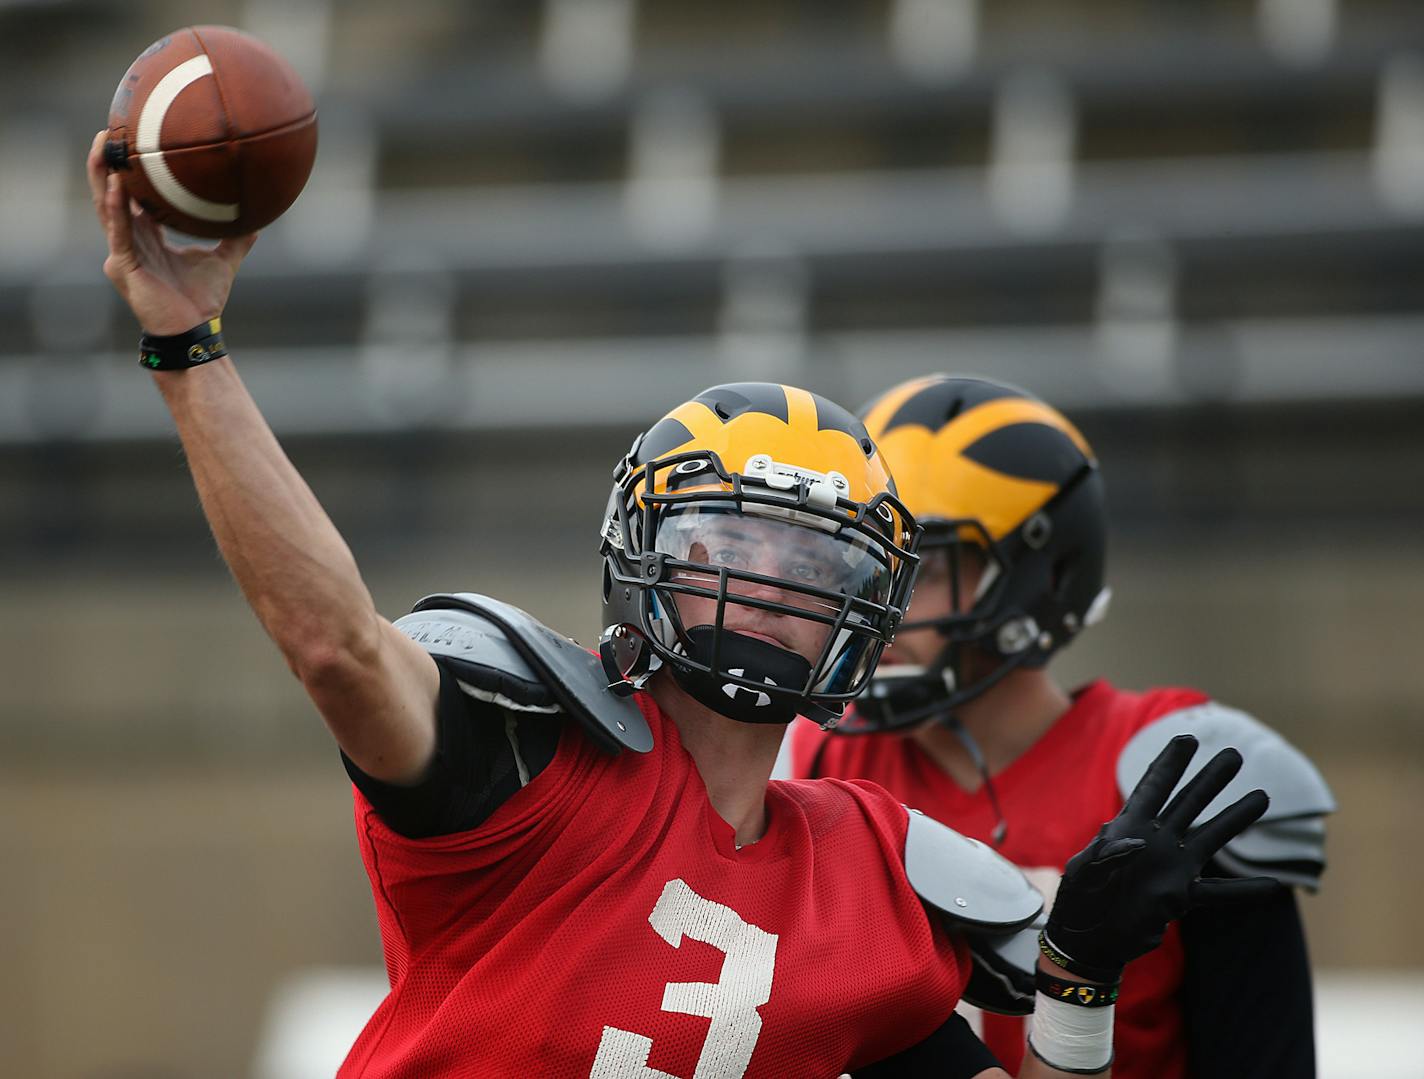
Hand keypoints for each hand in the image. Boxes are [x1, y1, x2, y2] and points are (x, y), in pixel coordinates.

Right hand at [86, 130, 257, 335]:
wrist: (194, 332)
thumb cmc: (202, 300)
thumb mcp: (223, 262)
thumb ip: (236, 240)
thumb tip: (256, 219)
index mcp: (148, 237)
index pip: (133, 198)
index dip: (128, 172)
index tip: (131, 143)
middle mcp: (130, 241)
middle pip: (111, 194)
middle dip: (105, 163)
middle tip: (108, 130)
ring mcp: (123, 253)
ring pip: (106, 207)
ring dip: (102, 176)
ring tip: (102, 146)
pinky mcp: (123, 265)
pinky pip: (119, 231)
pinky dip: (119, 207)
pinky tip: (118, 184)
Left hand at [1045, 734, 1276, 982]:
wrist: (1087, 940)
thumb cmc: (1080, 900)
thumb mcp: (1086, 872)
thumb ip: (1108, 853)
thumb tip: (1133, 839)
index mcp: (1128, 828)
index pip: (1152, 787)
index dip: (1169, 762)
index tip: (1188, 738)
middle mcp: (1154, 841)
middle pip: (1187, 802)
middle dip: (1210, 778)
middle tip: (1235, 755)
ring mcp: (1170, 867)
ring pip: (1208, 837)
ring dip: (1234, 819)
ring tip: (1261, 797)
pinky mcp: (1178, 898)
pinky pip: (1216, 893)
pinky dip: (1243, 891)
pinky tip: (1273, 887)